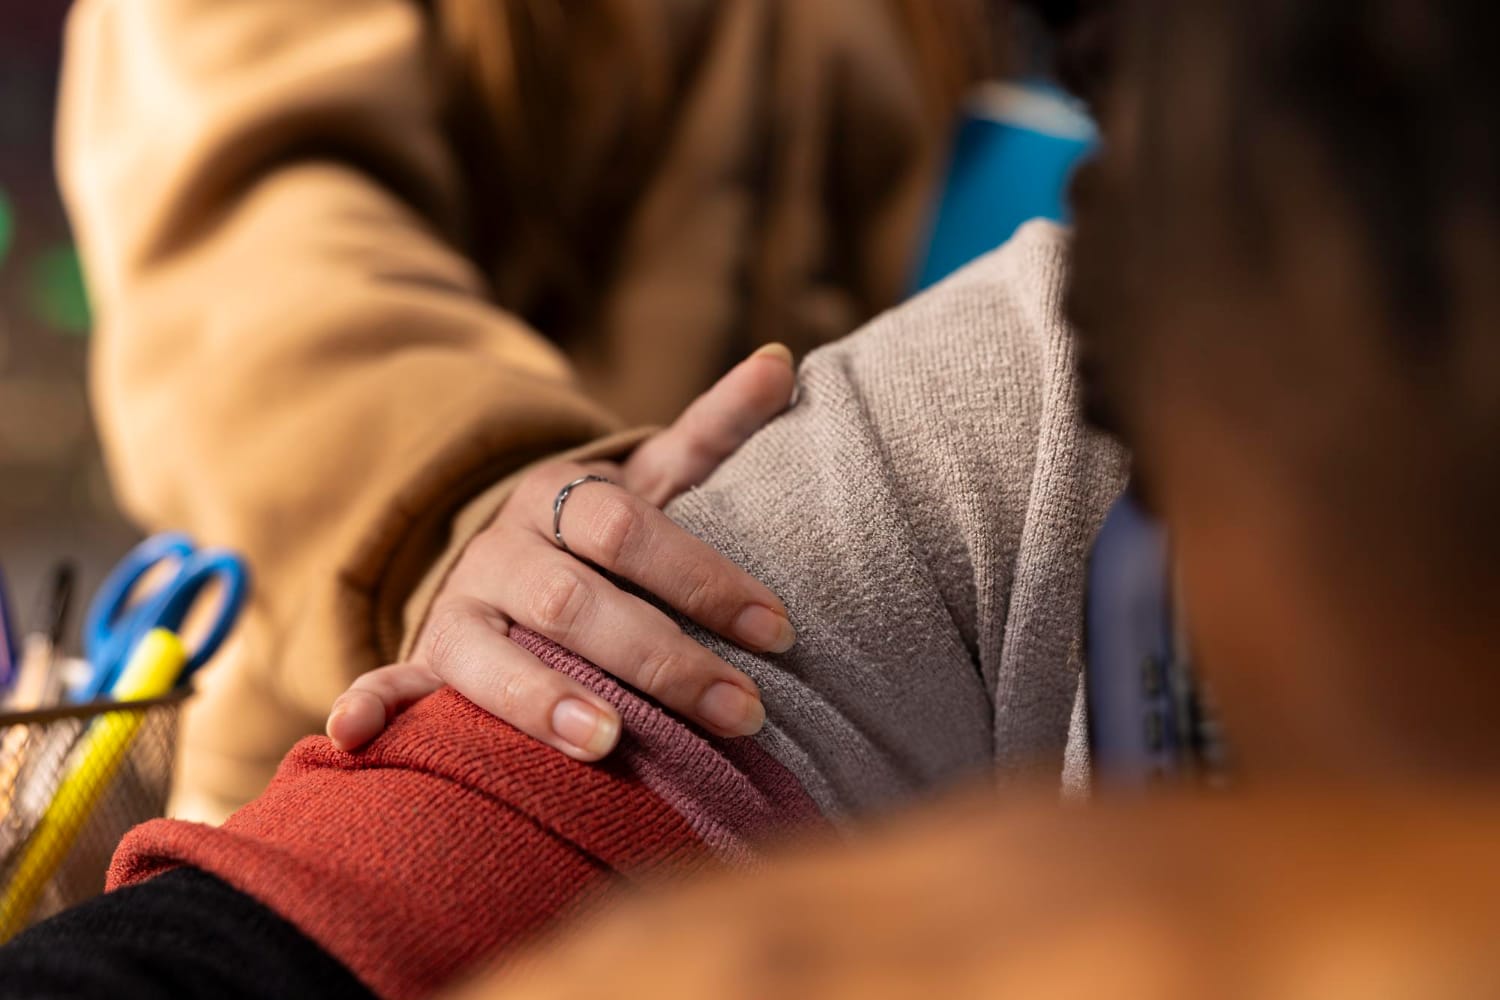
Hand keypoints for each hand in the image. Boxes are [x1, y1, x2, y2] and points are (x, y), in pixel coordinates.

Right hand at [327, 345, 797, 758]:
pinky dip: (369, 707)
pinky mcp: (426, 662)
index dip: (702, 578)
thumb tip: (782, 359)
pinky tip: (352, 739)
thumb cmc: (600, 531)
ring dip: (542, 699)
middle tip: (742, 714)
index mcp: (561, 498)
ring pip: (490, 654)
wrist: (504, 550)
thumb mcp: (650, 478)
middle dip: (660, 660)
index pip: (629, 529)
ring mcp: (459, 609)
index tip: (778, 631)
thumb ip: (714, 430)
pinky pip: (389, 681)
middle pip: (574, 601)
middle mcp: (503, 552)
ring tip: (608, 744)